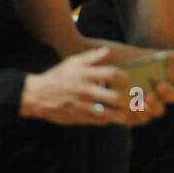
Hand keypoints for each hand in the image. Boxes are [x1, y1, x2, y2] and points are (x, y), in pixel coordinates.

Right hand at [20, 46, 165, 125]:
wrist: (36, 96)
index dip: (125, 77)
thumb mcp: (72, 62)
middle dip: (129, 99)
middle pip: (115, 97)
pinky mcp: (79, 118)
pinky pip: (101, 121)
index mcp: (85, 74)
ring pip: (110, 113)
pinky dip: (111, 119)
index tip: (129, 80)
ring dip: (124, 113)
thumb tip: (107, 51)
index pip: (112, 74)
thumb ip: (91, 57)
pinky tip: (117, 116)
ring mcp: (83, 106)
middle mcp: (85, 90)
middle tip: (137, 98)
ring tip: (132, 110)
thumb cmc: (58, 77)